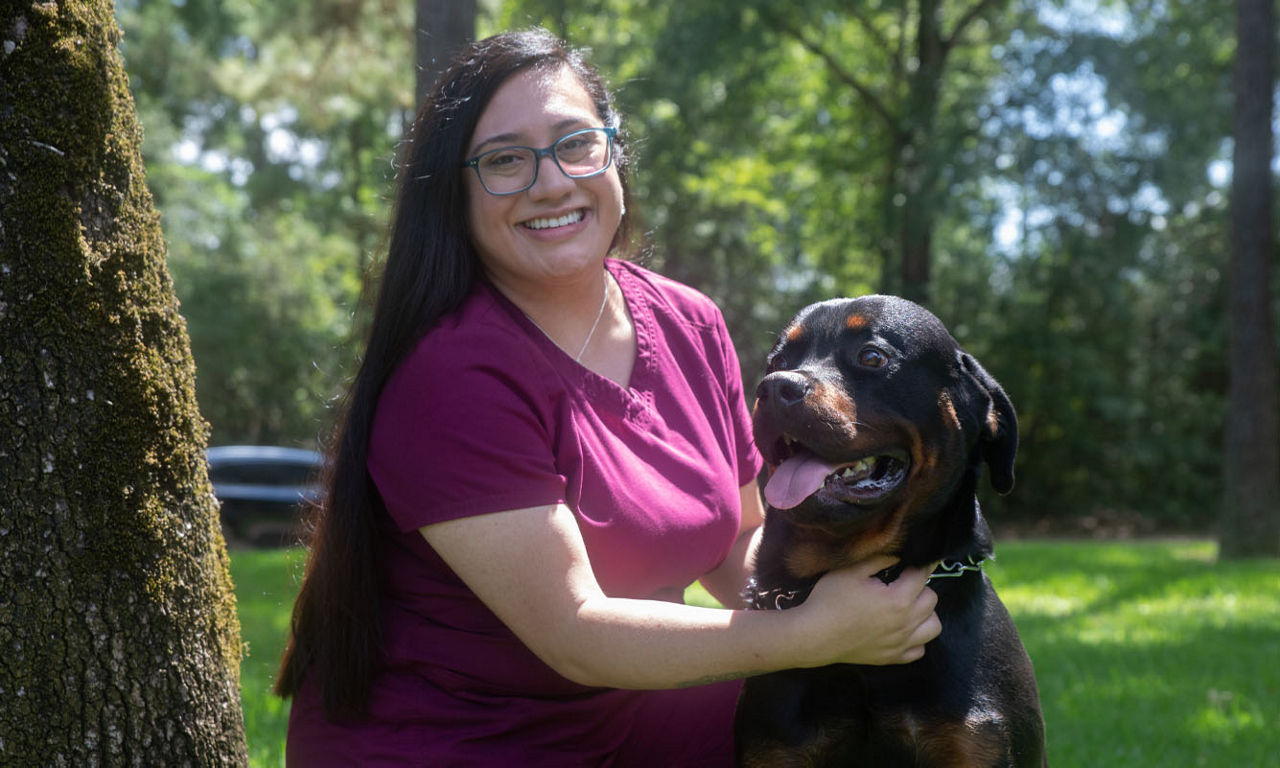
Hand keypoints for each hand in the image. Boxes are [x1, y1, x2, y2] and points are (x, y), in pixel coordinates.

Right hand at [789, 556, 941, 666]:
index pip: (922, 576)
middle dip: (921, 586)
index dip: (921, 564)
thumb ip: (880, 559)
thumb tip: (899, 555)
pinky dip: (917, 639)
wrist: (814, 636)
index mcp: (898, 599)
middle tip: (903, 581)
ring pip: (934, 627)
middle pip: (932, 600)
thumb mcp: (851, 571)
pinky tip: (902, 629)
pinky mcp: (891, 658)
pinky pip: (919, 650)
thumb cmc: (830, 600)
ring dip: (926, 613)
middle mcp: (905, 624)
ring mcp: (900, 644)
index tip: (918, 558)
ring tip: (908, 606)